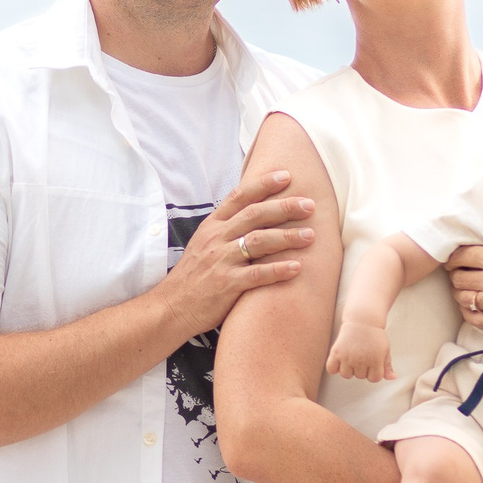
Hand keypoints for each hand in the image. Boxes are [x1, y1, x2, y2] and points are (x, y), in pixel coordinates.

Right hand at [152, 171, 316, 338]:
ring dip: (287, 237)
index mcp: (212, 226)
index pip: (239, 197)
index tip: (286, 176)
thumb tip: (255, 212)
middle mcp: (216, 239)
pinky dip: (278, 270)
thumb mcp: (204, 243)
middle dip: (284, 207)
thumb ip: (227, 228)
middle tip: (310, 205)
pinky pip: (257, 274)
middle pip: (254, 215)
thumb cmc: (194, 276)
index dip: (263, 184)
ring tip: (310, 236)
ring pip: (258, 241)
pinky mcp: (226, 284)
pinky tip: (297, 268)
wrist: (172, 306)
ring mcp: (221, 261)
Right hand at [324, 323, 394, 382]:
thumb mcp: (385, 350)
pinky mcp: (336, 352)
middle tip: (362, 355)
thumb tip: (393, 378)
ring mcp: (347, 357)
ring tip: (352, 358)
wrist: (362, 320)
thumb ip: (388, 366)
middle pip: (360, 376)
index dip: (374, 373)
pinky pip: (331, 369)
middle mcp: (361, 360)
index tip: (372, 364)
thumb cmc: (375, 335)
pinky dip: (334, 368)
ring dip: (349, 369)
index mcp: (375, 360)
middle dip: (362, 369)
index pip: (374, 379)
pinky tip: (340, 361)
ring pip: (346, 375)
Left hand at [444, 230, 482, 332]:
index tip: (459, 253)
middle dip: (457, 271)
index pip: (461, 256)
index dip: (456, 253)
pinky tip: (476, 303)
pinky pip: (476, 320)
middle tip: (464, 268)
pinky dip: (470, 312)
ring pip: (464, 299)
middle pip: (458, 278)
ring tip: (470, 284)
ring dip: (462, 291)